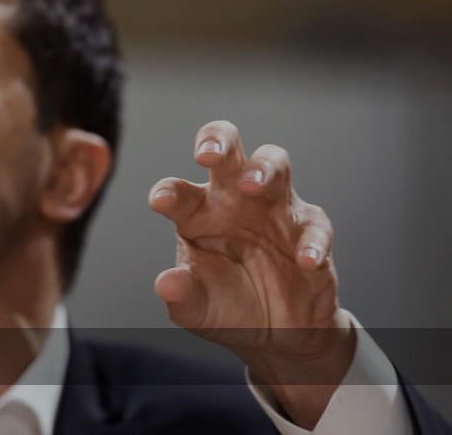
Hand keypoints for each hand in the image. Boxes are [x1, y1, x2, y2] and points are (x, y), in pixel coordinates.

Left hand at [149, 120, 354, 427]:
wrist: (277, 333)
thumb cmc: (228, 307)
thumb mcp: (197, 310)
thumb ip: (182, 295)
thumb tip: (166, 284)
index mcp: (197, 214)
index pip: (179, 193)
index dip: (169, 192)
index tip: (161, 200)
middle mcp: (234, 201)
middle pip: (228, 153)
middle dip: (218, 142)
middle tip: (208, 154)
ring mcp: (275, 210)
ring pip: (275, 166)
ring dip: (264, 170)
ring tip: (251, 185)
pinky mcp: (310, 230)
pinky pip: (314, 225)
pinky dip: (312, 240)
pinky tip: (305, 259)